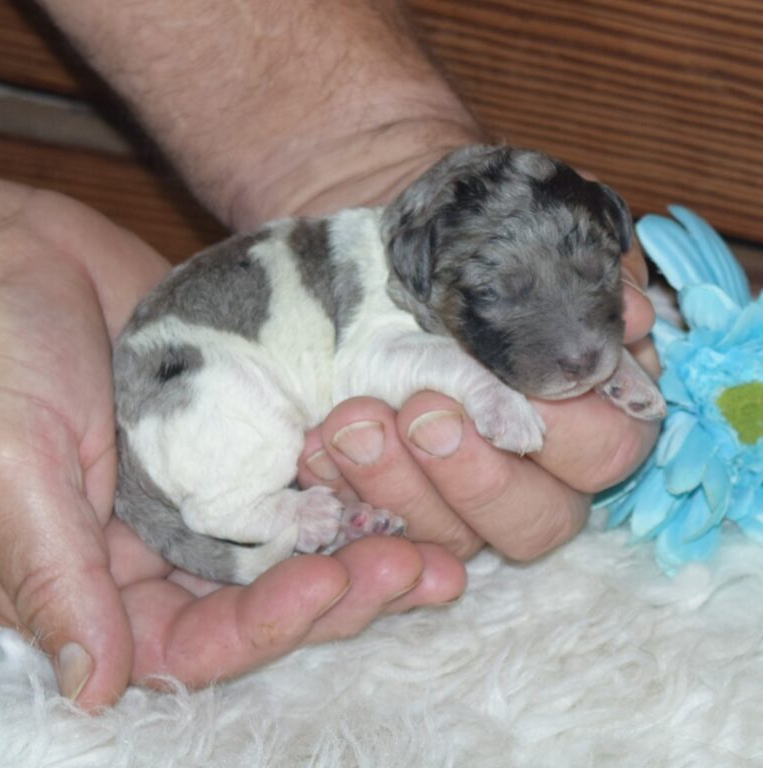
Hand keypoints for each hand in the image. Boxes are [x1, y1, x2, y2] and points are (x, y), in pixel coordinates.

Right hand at [0, 181, 464, 709]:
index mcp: (105, 577)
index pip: (197, 638)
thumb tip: (95, 688)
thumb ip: (56, 575)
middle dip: (344, 591)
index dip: (269, 623)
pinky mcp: (251, 432)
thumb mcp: (15, 465)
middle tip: (415, 567)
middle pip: (269, 598)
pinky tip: (417, 479)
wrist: (24, 255)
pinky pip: (311, 470)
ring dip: (368, 545)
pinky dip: (361, 481)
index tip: (329, 582)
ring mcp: (217, 486)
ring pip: (303, 541)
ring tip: (442, 545)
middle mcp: (169, 545)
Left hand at [298, 245, 659, 561]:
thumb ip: (576, 285)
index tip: (514, 384)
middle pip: (541, 522)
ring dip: (400, 485)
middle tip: (424, 414)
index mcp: (587, 410)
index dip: (567, 426)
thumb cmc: (459, 259)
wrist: (376, 265)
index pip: (608, 450)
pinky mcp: (402, 509)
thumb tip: (636, 319)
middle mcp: (536, 472)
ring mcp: (465, 499)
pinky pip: (382, 532)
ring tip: (352, 421)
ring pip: (458, 539)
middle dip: (480, 475)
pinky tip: (318, 447)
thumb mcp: (515, 251)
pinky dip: (346, 491)